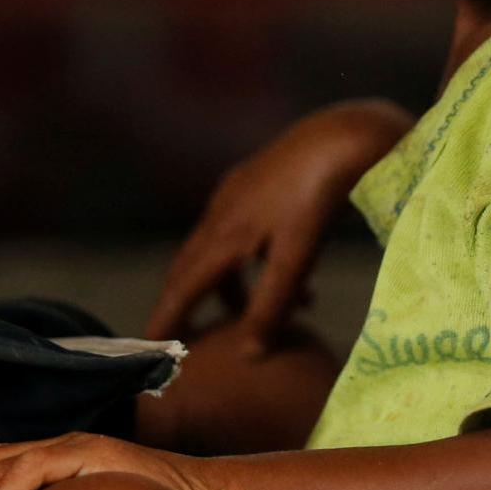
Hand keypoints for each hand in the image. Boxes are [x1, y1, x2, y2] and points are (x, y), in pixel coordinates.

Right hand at [146, 99, 414, 346]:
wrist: (343, 134)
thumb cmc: (320, 196)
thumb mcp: (298, 255)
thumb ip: (273, 304)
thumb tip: (250, 355)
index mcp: (225, 233)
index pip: (183, 288)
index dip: (166, 320)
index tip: (147, 351)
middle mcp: (222, 212)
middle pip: (193, 269)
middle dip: (188, 305)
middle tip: (184, 339)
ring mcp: (239, 192)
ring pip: (223, 251)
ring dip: (235, 287)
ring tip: (260, 316)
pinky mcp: (260, 180)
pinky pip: (244, 231)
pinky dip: (256, 262)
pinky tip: (296, 277)